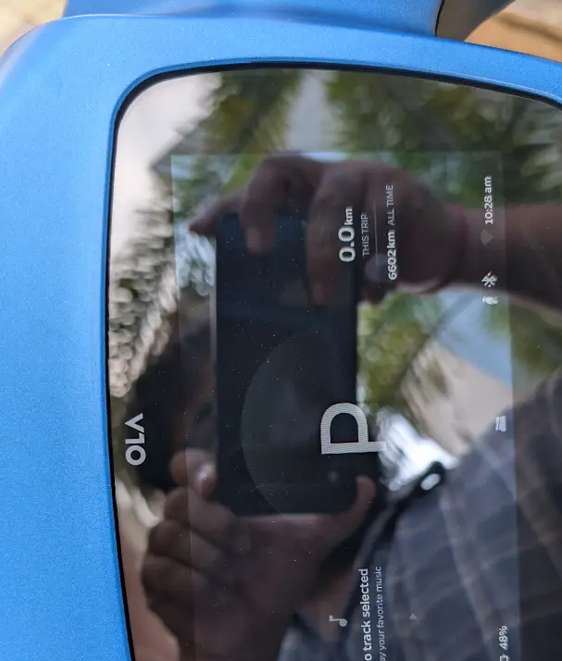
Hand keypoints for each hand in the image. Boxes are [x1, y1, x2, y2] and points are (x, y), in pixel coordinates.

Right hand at [142, 448, 374, 660]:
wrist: (250, 638)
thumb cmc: (274, 584)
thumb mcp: (309, 547)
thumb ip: (338, 514)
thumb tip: (366, 485)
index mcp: (215, 501)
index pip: (188, 465)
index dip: (196, 467)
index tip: (216, 482)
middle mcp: (183, 520)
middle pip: (178, 501)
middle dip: (215, 525)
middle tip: (244, 548)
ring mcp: (163, 550)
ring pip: (168, 536)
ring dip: (208, 562)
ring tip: (232, 579)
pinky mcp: (152, 582)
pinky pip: (162, 572)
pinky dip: (194, 588)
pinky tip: (214, 600)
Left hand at [192, 154, 465, 304]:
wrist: (437, 249)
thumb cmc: (371, 260)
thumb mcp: (330, 263)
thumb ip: (297, 271)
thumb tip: (251, 313)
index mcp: (305, 188)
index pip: (257, 183)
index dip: (226, 203)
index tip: (200, 232)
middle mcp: (328, 172)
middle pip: (280, 170)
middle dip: (261, 210)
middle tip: (261, 255)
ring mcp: (367, 175)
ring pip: (333, 202)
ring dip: (326, 255)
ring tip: (328, 301)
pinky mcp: (403, 191)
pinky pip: (381, 225)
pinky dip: (374, 266)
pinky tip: (373, 294)